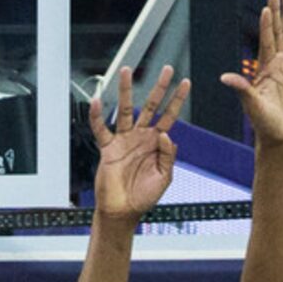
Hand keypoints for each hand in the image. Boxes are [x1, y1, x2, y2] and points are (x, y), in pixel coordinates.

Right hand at [90, 65, 190, 220]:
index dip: (177, 100)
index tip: (185, 83)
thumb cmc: (143, 197)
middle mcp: (141, 137)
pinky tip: (97, 102)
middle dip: (159, 87)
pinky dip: (97, 116)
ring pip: (125, 109)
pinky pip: (101, 128)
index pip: (169, 117)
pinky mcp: (108, 148)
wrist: (123, 211)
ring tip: (126, 72)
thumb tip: (167, 135)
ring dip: (125, 90)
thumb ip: (168, 156)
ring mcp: (124, 140)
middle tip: (167, 69)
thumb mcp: (164, 178)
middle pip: (151, 106)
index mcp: (156, 144)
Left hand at [221, 0, 282, 145]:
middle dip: (277, 10)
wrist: (279, 135)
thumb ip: (241, 88)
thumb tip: (224, 77)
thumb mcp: (251, 104)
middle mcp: (275, 62)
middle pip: (277, 30)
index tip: (266, 8)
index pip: (266, 40)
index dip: (266, 24)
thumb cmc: (263, 123)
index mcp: (264, 67)